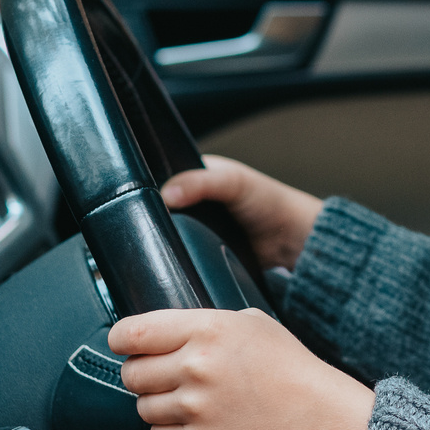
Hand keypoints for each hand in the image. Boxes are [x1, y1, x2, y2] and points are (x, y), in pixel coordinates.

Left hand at [112, 307, 372, 429]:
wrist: (314, 413)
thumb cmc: (287, 365)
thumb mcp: (249, 322)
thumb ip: (205, 322)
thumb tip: (167, 330)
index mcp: (205, 330)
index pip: (132, 332)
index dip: (122, 339)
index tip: (127, 345)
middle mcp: (195, 366)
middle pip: (131, 373)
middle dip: (143, 374)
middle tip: (162, 375)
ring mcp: (195, 406)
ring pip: (142, 406)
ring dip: (157, 403)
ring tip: (184, 400)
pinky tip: (192, 420)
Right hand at [160, 155, 323, 270]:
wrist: (290, 239)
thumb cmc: (269, 201)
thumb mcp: (233, 182)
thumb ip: (199, 183)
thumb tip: (167, 193)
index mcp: (196, 174)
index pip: (161, 178)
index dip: (150, 187)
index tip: (138, 199)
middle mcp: (194, 199)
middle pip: (163, 208)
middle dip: (157, 216)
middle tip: (150, 224)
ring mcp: (197, 225)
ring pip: (170, 231)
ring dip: (168, 237)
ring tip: (161, 240)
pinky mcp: (202, 248)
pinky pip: (183, 251)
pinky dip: (180, 253)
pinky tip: (176, 255)